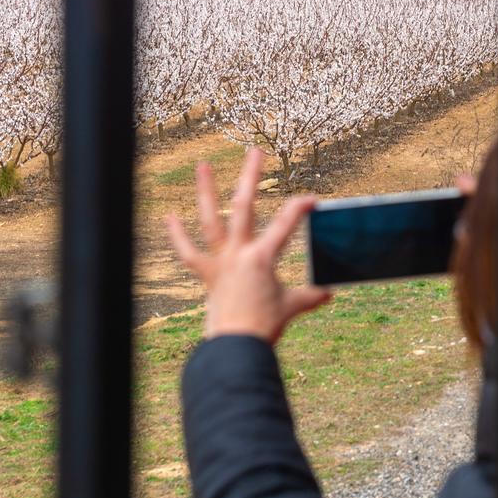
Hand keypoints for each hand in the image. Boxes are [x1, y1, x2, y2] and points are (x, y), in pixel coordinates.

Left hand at [166, 149, 331, 345]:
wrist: (235, 347)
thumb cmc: (265, 327)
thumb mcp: (293, 307)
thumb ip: (310, 296)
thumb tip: (327, 293)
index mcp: (263, 257)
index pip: (286, 223)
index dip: (301, 207)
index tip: (312, 199)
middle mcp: (239, 252)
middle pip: (245, 206)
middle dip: (250, 176)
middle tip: (254, 151)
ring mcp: (220, 261)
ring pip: (210, 220)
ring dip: (205, 191)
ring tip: (202, 165)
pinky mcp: (207, 275)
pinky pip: (188, 253)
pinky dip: (177, 235)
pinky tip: (169, 215)